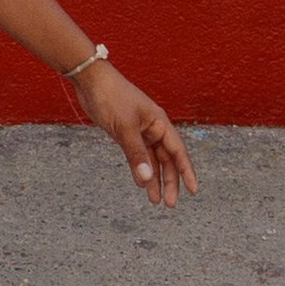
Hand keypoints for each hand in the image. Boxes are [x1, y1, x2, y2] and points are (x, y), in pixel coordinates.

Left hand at [77, 63, 196, 208]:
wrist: (91, 81)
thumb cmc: (112, 97)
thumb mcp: (125, 128)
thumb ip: (136, 154)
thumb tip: (146, 179)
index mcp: (160, 123)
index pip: (178, 151)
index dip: (187, 171)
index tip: (193, 190)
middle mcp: (153, 128)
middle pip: (167, 159)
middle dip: (169, 181)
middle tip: (170, 204)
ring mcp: (140, 132)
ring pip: (152, 160)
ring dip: (154, 179)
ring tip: (155, 200)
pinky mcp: (126, 134)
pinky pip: (138, 156)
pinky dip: (140, 170)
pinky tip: (141, 183)